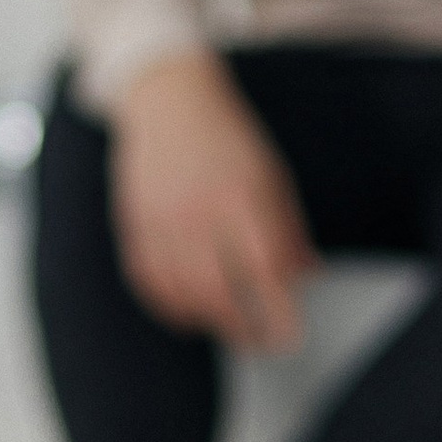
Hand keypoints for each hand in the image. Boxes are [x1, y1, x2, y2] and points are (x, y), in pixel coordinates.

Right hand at [110, 48, 316, 353]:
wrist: (169, 100)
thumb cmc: (226, 137)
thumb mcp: (272, 176)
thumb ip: (288, 228)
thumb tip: (307, 275)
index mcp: (241, 195)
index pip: (265, 269)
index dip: (279, 311)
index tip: (289, 336)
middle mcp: (198, 210)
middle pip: (219, 292)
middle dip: (242, 327)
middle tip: (259, 341)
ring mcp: (161, 219)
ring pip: (181, 293)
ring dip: (206, 322)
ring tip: (226, 326)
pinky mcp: (134, 223)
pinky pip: (149, 281)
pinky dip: (169, 306)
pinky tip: (188, 313)